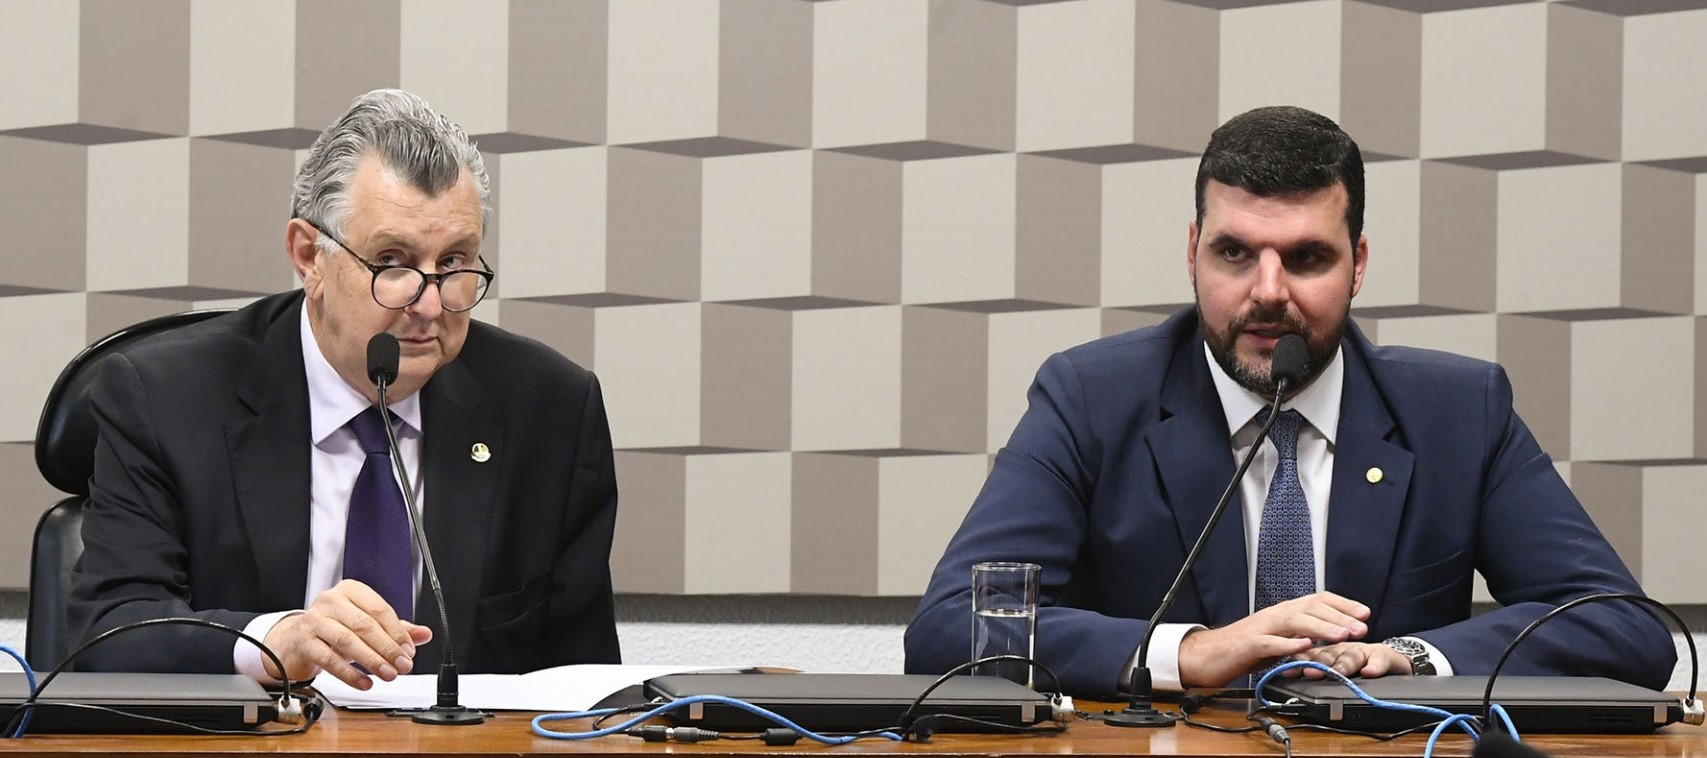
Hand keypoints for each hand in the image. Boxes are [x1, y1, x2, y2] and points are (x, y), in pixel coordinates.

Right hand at [261, 579, 433, 688]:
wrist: (296, 639)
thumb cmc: (335, 627)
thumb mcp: (366, 624)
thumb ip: (396, 628)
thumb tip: (425, 635)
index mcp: (351, 591)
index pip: (380, 610)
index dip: (397, 632)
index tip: (409, 650)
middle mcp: (331, 601)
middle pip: (365, 625)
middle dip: (387, 648)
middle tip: (403, 666)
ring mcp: (314, 620)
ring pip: (347, 641)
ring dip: (371, 660)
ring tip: (388, 674)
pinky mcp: (303, 641)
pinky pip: (329, 659)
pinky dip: (349, 673)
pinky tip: (365, 682)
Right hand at [1177, 591, 1370, 687]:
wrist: (1205, 656)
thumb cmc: (1241, 650)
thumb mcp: (1277, 641)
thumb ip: (1299, 638)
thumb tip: (1327, 641)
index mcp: (1282, 613)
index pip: (1316, 600)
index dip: (1342, 605)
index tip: (1364, 614)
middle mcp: (1273, 616)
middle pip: (1309, 607)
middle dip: (1338, 616)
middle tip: (1362, 627)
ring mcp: (1260, 629)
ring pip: (1294, 621)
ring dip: (1320, 626)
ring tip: (1341, 635)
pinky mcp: (1248, 646)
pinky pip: (1270, 642)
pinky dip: (1289, 643)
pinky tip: (1305, 645)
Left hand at [1289, 641, 1411, 678]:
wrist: (1390, 659)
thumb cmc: (1357, 663)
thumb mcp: (1334, 667)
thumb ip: (1314, 670)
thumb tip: (1285, 675)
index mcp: (1328, 651)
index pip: (1311, 655)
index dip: (1299, 662)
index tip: (1287, 671)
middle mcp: (1343, 649)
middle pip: (1329, 654)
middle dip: (1318, 664)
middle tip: (1310, 672)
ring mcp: (1363, 652)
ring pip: (1352, 657)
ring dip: (1344, 665)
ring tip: (1339, 672)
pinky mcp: (1384, 656)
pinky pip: (1380, 660)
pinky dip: (1376, 666)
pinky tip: (1370, 672)